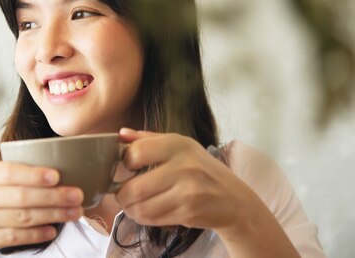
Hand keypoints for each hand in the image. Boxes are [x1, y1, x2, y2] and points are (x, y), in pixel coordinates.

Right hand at [0, 161, 83, 257]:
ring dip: (53, 215)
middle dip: (54, 197)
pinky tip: (53, 229)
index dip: (34, 174)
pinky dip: (36, 235)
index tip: (57, 175)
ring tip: (75, 212)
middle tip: (78, 194)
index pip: (9, 172)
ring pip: (23, 218)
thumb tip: (44, 169)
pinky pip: (13, 238)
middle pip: (22, 197)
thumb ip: (3, 174)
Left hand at [115, 128, 259, 231]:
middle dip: (121, 194)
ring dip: (130, 209)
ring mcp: (188, 192)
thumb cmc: (201, 168)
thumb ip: (148, 139)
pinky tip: (146, 212)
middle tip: (122, 194)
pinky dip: (143, 218)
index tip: (127, 167)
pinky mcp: (189, 213)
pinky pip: (153, 220)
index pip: (136, 152)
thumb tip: (121, 134)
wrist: (233, 198)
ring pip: (142, 208)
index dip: (125, 162)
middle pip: (134, 187)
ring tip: (132, 204)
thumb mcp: (179, 145)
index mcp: (178, 144)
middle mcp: (184, 166)